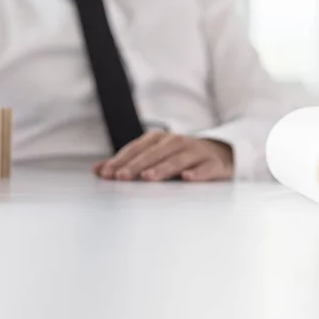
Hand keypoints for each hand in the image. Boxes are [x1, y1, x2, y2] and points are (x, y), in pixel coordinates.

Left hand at [93, 132, 233, 181]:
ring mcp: (196, 152)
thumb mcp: (153, 156)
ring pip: (177, 160)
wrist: (221, 153)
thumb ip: (126, 163)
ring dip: (162, 168)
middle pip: (153, 154)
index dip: (121, 160)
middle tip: (122, 177)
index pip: (137, 149)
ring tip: (148, 178)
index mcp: (159, 139)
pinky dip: (197, 173)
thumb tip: (97, 170)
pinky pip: (205, 168)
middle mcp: (176, 142)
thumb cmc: (180, 157)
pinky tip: (187, 178)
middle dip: (136, 165)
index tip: (106, 173)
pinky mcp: (213, 164)